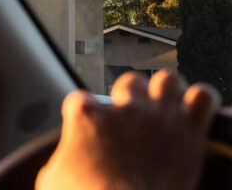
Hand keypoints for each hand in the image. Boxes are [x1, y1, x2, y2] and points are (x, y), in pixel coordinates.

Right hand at [36, 70, 219, 189]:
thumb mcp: (53, 178)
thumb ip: (58, 159)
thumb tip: (62, 165)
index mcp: (86, 114)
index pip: (81, 100)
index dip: (86, 115)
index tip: (91, 131)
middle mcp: (123, 107)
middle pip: (130, 81)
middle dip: (132, 97)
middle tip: (133, 120)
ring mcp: (157, 115)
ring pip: (168, 80)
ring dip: (167, 94)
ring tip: (166, 110)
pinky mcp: (189, 129)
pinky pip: (203, 97)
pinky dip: (201, 102)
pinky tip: (194, 114)